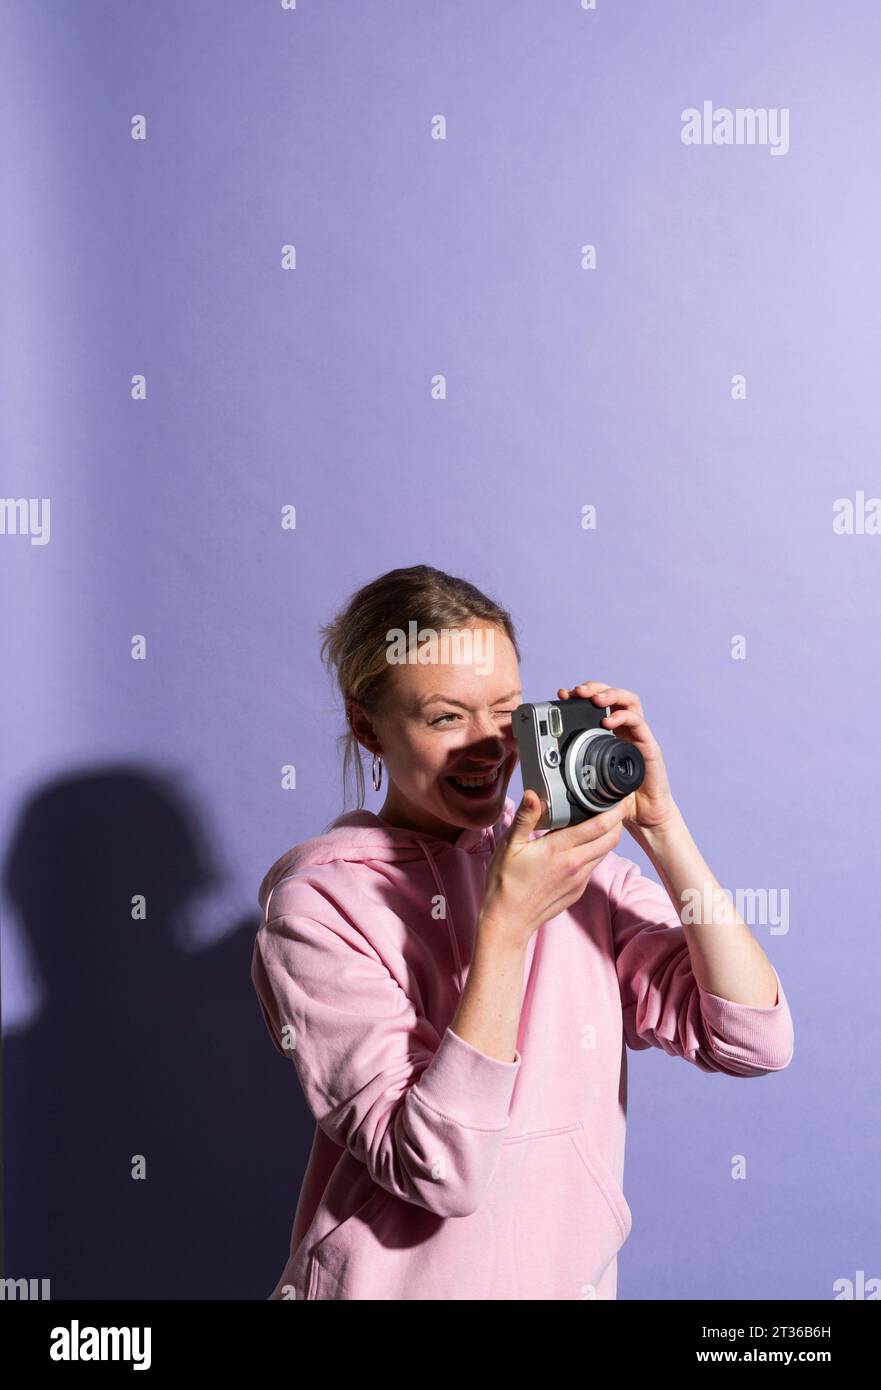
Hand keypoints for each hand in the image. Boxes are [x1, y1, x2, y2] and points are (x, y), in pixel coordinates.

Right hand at [478, 791, 626, 949]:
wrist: (508, 920)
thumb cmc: (505, 882)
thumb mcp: (509, 846)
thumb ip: (525, 818)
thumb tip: (533, 793)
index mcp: (559, 849)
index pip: (598, 826)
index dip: (615, 810)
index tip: (621, 797)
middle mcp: (575, 864)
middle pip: (611, 838)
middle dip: (618, 820)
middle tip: (617, 804)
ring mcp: (579, 879)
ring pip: (605, 852)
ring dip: (609, 835)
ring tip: (604, 820)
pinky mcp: (578, 890)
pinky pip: (594, 865)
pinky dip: (596, 851)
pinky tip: (584, 844)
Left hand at [557, 680, 676, 832]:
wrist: (644, 815)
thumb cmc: (617, 797)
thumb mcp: (589, 782)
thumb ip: (571, 774)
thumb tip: (541, 775)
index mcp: (609, 733)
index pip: (596, 703)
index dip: (580, 695)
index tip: (561, 694)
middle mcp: (624, 729)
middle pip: (612, 695)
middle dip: (593, 688)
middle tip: (577, 691)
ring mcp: (638, 735)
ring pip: (628, 701)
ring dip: (610, 694)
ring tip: (594, 699)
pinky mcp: (649, 746)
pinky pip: (639, 723)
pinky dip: (623, 717)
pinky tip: (609, 721)